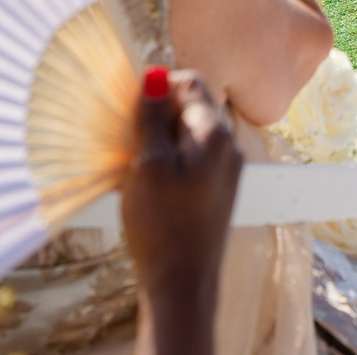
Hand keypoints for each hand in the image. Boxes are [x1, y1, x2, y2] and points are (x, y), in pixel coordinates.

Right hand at [122, 67, 240, 354]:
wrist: (182, 282)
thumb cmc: (162, 224)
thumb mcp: (149, 164)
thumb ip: (152, 118)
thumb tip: (155, 74)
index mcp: (215, 133)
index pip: (191, 83)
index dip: (158, 88)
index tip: (130, 109)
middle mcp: (228, 146)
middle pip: (190, 108)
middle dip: (156, 117)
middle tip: (127, 142)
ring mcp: (225, 170)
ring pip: (188, 136)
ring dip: (159, 142)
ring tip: (134, 167)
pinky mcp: (216, 191)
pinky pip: (191, 160)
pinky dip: (168, 163)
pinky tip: (146, 185)